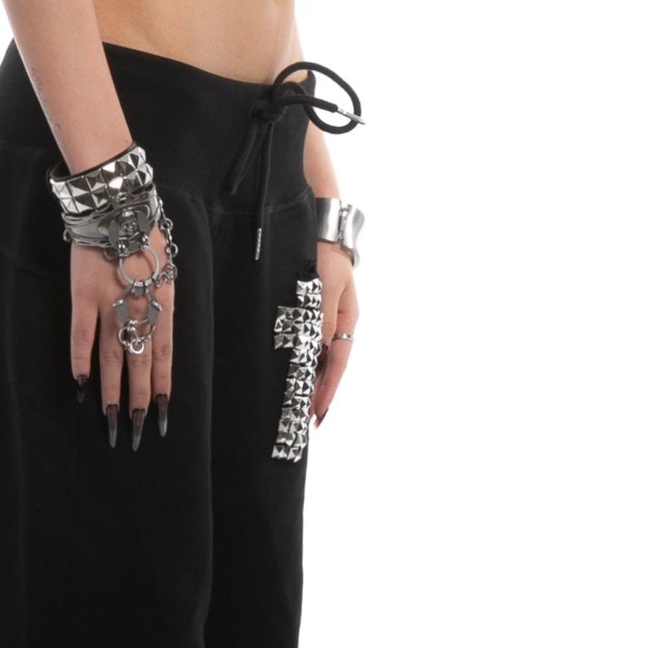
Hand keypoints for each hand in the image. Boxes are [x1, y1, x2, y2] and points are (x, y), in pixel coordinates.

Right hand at [70, 223, 175, 446]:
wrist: (118, 205)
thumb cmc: (143, 233)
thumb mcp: (165, 267)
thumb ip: (160, 299)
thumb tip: (156, 331)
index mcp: (164, 301)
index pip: (165, 352)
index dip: (162, 383)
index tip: (162, 410)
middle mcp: (140, 308)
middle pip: (140, 361)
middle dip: (138, 398)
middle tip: (136, 428)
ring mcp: (110, 304)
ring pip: (113, 356)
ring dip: (112, 390)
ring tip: (111, 418)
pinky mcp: (83, 295)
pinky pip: (81, 335)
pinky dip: (80, 359)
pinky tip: (81, 383)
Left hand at [310, 243, 357, 426]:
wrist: (321, 229)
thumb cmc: (326, 255)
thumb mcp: (327, 289)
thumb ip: (323, 319)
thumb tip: (320, 350)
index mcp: (347, 319)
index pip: (337, 362)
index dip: (328, 388)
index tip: (318, 411)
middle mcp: (339, 322)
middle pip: (331, 364)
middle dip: (322, 391)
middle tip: (311, 418)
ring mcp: (328, 317)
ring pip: (322, 356)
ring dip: (315, 379)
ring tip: (305, 403)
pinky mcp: (315, 310)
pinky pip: (313, 342)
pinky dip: (308, 360)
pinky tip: (300, 371)